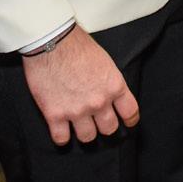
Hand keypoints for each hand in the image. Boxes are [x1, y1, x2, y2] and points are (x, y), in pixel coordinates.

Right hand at [21, 26, 138, 145]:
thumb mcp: (105, 62)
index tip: (128, 123)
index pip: (130, 112)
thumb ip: (109, 82)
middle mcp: (99, 102)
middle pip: (109, 128)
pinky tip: (62, 130)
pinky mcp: (55, 115)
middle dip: (105, 126)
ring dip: (85, 132)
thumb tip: (110, 94)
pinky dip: (62, 137)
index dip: (130, 120)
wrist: (52, 43)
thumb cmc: (78, 46)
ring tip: (80, 125)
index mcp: (114, 86)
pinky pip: (62, 139)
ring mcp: (77, 110)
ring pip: (88, 137)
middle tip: (99, 122)